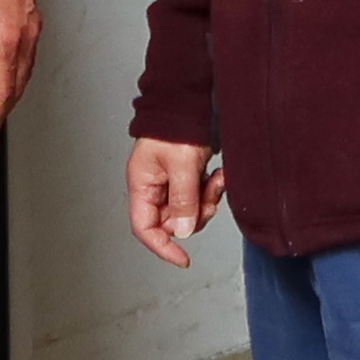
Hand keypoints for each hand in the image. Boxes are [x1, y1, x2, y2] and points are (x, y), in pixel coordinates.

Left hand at [0, 0, 39, 145]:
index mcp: (5, 38)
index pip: (2, 92)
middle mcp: (24, 36)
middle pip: (17, 87)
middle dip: (2, 110)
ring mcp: (31, 26)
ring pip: (24, 72)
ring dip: (11, 92)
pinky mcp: (31, 16)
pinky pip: (27, 55)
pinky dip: (16, 72)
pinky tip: (6, 72)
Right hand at [126, 137, 223, 267]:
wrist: (187, 101)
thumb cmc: (175, 126)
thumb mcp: (181, 165)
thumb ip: (183, 199)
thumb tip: (185, 231)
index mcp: (142, 185)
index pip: (144, 228)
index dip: (162, 247)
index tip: (182, 258)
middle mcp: (154, 187)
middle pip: (173, 222)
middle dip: (195, 214)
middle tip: (209, 195)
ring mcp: (170, 183)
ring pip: (189, 211)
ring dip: (207, 200)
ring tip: (216, 178)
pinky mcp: (186, 177)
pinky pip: (198, 196)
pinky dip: (211, 190)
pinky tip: (217, 174)